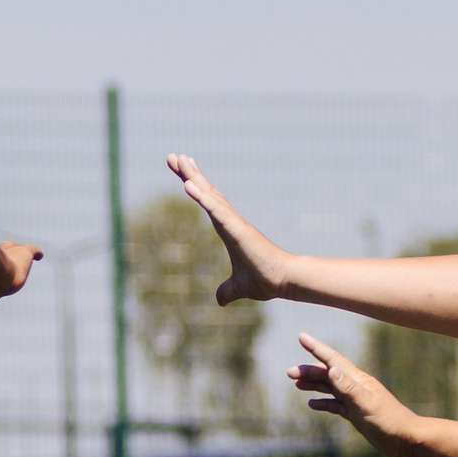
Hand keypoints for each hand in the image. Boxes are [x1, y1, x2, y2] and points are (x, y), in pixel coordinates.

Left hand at [166, 154, 291, 303]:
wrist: (284, 281)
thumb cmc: (266, 280)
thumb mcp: (238, 288)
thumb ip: (227, 291)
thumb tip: (219, 300)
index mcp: (229, 229)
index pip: (209, 203)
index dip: (195, 187)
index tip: (183, 173)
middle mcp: (231, 221)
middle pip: (206, 191)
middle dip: (188, 173)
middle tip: (173, 156)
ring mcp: (234, 222)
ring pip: (210, 194)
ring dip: (193, 176)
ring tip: (178, 159)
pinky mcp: (238, 228)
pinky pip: (216, 209)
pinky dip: (201, 197)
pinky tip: (187, 184)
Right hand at [288, 333, 415, 456]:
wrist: (406, 440)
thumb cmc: (390, 421)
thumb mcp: (366, 404)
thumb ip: (349, 388)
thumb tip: (332, 369)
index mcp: (357, 380)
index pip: (333, 360)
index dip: (316, 348)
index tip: (301, 337)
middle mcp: (355, 387)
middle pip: (328, 374)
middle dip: (308, 371)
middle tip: (289, 372)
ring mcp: (355, 400)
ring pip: (330, 388)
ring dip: (313, 384)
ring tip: (296, 384)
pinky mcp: (356, 414)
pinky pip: (335, 405)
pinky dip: (323, 403)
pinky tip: (312, 404)